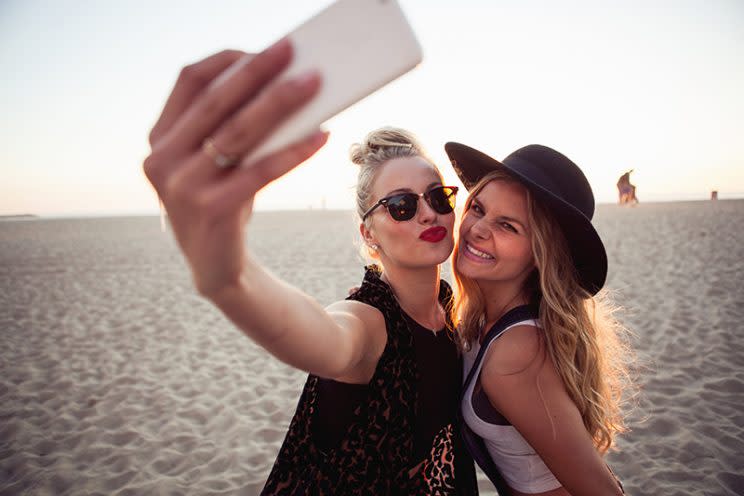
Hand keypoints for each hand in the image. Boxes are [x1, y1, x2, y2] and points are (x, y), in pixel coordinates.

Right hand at [143, 41, 327, 297]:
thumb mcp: (215, 162)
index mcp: (159, 138)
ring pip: (239, 132)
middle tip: (294, 52)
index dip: (227, 60)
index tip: (265, 49)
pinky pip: (261, 170)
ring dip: (280, 103)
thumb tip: (285, 84)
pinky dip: (294, 150)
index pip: (189, 81)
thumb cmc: (223, 202)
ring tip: (313, 84)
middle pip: (217, 101)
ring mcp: (182, 187)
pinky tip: (321, 135)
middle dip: (259, 72)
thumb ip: (229, 126)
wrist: (216, 267)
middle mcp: (162, 159)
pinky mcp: (211, 209)